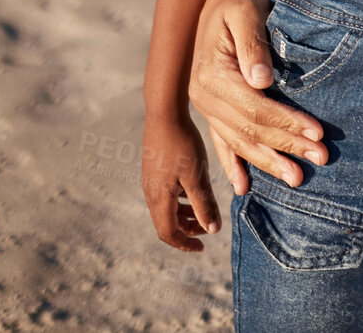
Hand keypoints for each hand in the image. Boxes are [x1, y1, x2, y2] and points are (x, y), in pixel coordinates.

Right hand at [141, 112, 220, 251]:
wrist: (164, 114)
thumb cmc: (182, 145)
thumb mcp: (197, 176)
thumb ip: (204, 204)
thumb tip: (212, 230)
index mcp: (159, 199)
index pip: (167, 233)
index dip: (184, 243)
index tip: (201, 248)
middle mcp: (151, 192)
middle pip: (166, 222)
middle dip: (187, 229)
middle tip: (207, 228)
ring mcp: (151, 180)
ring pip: (167, 207)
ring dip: (185, 214)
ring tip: (204, 210)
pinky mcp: (154, 168)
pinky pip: (166, 193)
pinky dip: (181, 199)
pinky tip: (195, 189)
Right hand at [187, 0, 325, 193]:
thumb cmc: (238, 3)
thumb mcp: (246, 13)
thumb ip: (253, 45)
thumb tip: (262, 80)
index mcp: (211, 75)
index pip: (254, 107)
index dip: (286, 122)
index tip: (317, 132)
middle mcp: (203, 97)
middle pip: (249, 130)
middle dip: (286, 146)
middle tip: (320, 159)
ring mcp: (205, 107)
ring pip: (238, 142)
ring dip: (268, 162)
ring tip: (296, 178)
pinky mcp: (212, 109)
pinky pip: (222, 142)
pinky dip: (233, 164)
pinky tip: (244, 187)